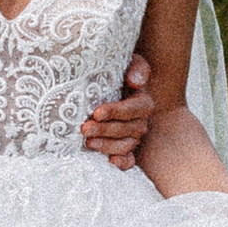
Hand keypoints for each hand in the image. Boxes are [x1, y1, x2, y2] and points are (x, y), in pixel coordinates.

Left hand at [81, 55, 154, 169]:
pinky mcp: (125, 149)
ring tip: (87, 143)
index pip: (133, 109)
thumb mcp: (130, 62)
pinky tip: (111, 162)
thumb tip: (135, 82)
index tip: (96, 112)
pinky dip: (123, 163)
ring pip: (125, 146)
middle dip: (105, 130)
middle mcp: (141, 122)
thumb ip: (137, 68)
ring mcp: (133, 138)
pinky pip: (129, 160)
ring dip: (107, 146)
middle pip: (127, 130)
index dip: (116, 112)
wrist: (109, 87)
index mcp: (143, 102)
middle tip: (84, 128)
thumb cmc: (117, 72)